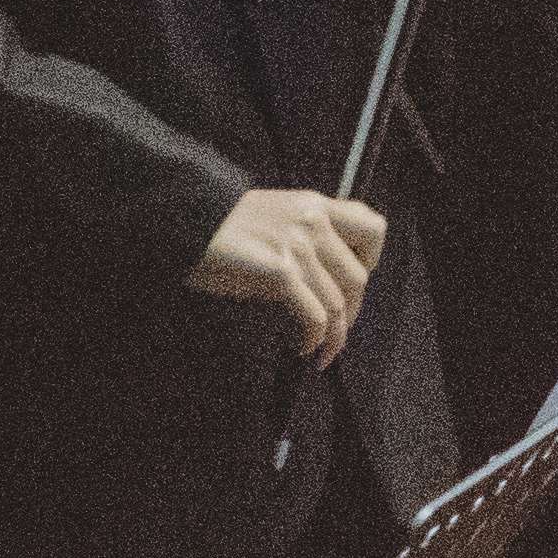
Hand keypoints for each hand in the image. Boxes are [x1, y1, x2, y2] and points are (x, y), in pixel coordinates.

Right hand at [192, 186, 388, 363]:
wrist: (185, 219)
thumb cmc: (222, 227)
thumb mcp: (274, 217)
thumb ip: (304, 237)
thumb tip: (323, 280)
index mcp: (315, 206)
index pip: (372, 227)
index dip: (371, 261)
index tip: (352, 286)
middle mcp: (313, 222)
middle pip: (358, 277)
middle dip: (351, 314)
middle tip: (336, 333)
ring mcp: (298, 246)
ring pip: (337, 303)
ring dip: (332, 337)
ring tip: (319, 351)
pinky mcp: (279, 271)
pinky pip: (313, 316)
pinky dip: (311, 339)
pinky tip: (299, 346)